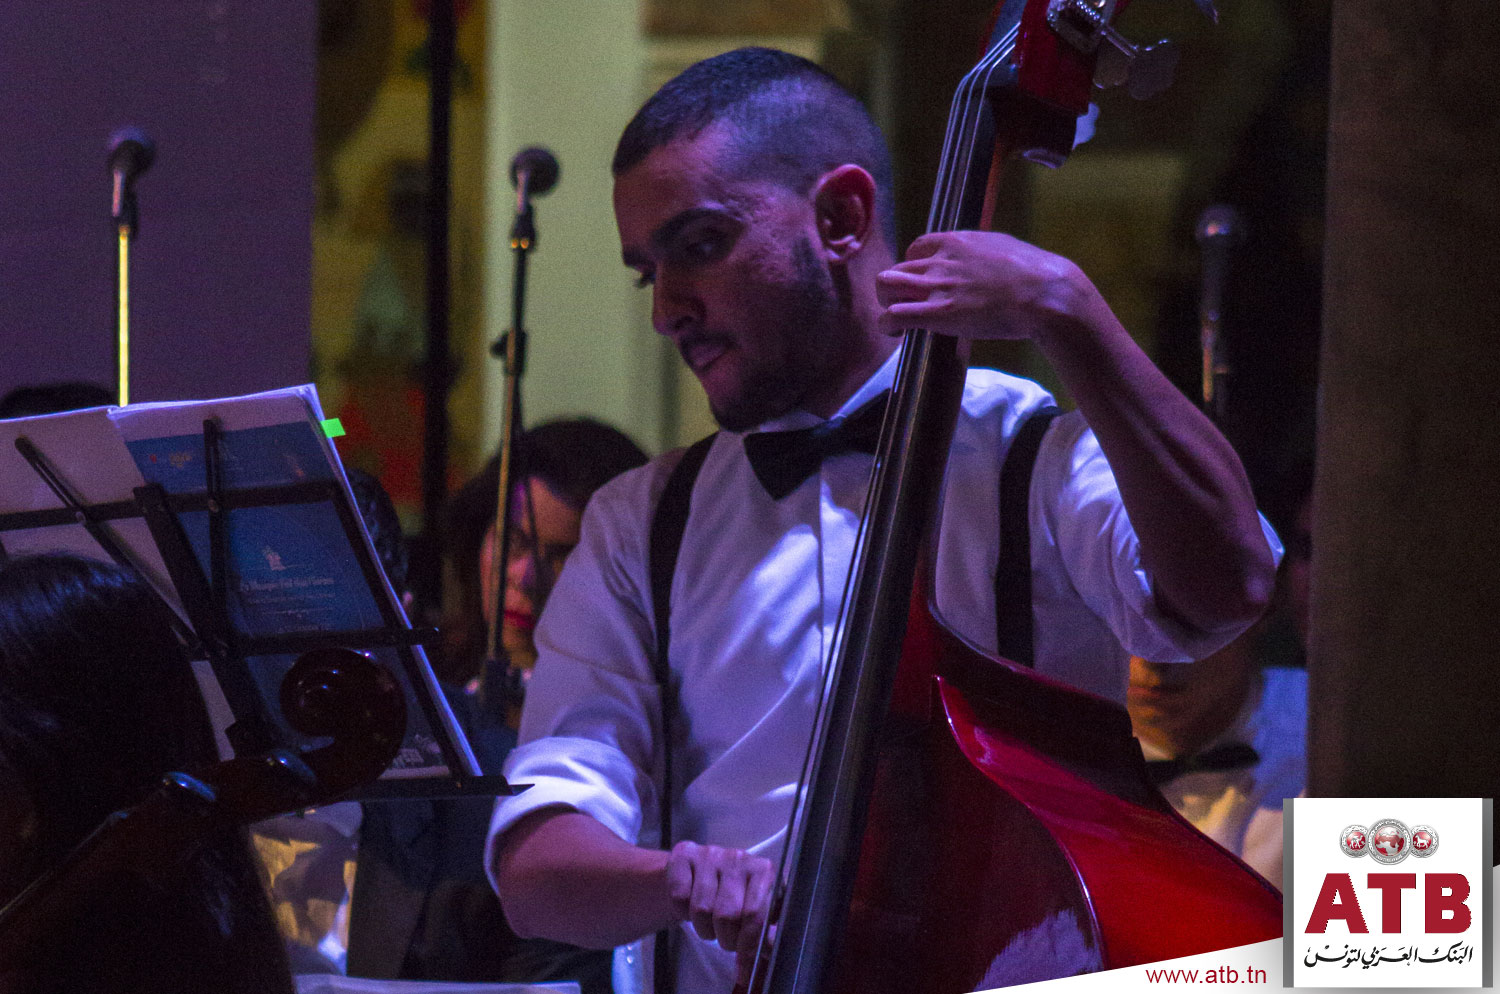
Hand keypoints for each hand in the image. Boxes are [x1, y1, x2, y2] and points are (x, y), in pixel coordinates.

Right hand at [665, 839, 775, 985]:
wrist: (700, 874)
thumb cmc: (734, 897)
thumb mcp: (756, 914)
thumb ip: (765, 934)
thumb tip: (770, 951)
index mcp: (763, 871)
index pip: (754, 914)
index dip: (748, 946)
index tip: (743, 966)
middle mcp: (738, 857)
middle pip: (727, 915)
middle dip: (726, 939)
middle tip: (727, 941)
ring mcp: (710, 853)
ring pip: (701, 909)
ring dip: (704, 928)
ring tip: (710, 923)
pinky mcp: (684, 854)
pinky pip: (679, 896)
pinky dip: (683, 911)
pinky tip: (691, 906)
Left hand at [875, 230, 1096, 341]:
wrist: (1045, 294)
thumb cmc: (1035, 273)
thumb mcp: (1003, 247)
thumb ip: (981, 252)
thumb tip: (980, 258)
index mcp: (957, 241)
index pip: (916, 247)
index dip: (914, 265)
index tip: (921, 280)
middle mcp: (941, 260)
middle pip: (896, 269)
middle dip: (895, 287)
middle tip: (903, 304)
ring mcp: (937, 286)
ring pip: (886, 287)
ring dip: (885, 303)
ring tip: (894, 318)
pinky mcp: (938, 313)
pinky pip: (893, 315)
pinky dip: (886, 324)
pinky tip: (894, 332)